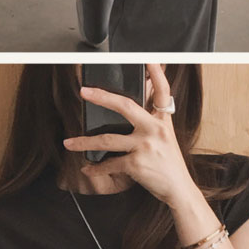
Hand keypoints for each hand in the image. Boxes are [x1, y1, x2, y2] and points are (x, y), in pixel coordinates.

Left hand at [64, 58, 185, 221]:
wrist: (179, 189)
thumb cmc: (170, 163)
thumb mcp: (166, 136)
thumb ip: (152, 119)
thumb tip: (139, 101)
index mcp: (162, 120)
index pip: (162, 91)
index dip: (157, 73)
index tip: (148, 59)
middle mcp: (155, 129)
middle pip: (125, 106)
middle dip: (101, 97)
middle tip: (84, 92)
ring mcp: (145, 146)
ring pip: (107, 139)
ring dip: (84, 142)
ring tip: (69, 142)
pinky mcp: (137, 164)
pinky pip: (110, 163)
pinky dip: (96, 168)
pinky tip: (87, 169)